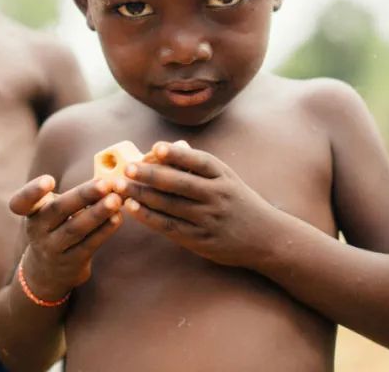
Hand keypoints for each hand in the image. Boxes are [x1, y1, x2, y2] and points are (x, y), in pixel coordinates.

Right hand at [8, 175, 123, 300]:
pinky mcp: (71, 263)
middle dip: (83, 195)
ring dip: (98, 213)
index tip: (49, 180)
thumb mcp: (54, 210)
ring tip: (116, 199)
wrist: (49, 270)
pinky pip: (89, 244)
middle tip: (105, 183)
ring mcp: (53, 249)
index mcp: (31, 212)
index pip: (21, 202)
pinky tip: (117, 217)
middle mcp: (37, 230)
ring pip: (75, 229)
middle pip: (58, 210)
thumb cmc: (57, 226)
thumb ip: (74, 195)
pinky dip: (104, 230)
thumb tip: (108, 178)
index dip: (33, 191)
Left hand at [115, 141, 280, 267]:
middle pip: (179, 183)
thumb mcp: (227, 179)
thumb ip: (200, 167)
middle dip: (151, 174)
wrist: (266, 238)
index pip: (198, 162)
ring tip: (122, 186)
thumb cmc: (239, 203)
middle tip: (128, 168)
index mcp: (224, 177)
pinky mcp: (201, 240)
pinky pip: (170, 227)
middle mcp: (217, 196)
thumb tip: (164, 150)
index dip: (176, 155)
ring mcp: (209, 219)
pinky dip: (149, 217)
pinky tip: (133, 209)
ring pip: (170, 205)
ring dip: (143, 195)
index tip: (155, 147)